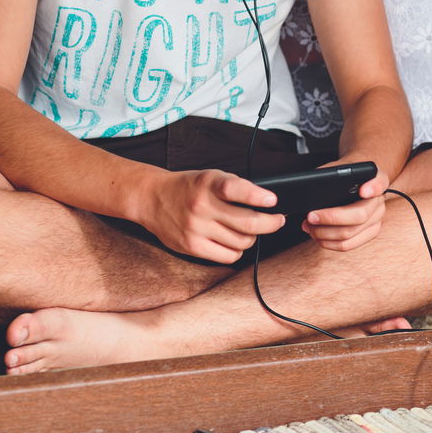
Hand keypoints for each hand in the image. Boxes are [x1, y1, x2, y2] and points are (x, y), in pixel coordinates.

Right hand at [141, 168, 285, 263]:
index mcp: (208, 184)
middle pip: (246, 222)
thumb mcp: (210, 177)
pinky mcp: (192, 247)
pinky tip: (235, 241)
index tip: (272, 201)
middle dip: (270, 223)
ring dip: (252, 237)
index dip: (257, 196)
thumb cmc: (188, 187)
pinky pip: (227, 256)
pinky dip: (237, 250)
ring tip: (250, 230)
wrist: (153, 198)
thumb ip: (233, 187)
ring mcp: (196, 228)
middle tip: (278, 220)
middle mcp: (202, 206)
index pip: (235, 189)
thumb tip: (265, 203)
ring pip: (241, 242)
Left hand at [300, 161, 388, 250]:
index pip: (379, 183)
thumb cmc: (349, 174)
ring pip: (351, 234)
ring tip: (309, 226)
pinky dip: (329, 242)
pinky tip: (317, 235)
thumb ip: (333, 171)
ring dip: (324, 233)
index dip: (373, 188)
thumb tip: (313, 181)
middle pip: (359, 215)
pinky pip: (349, 245)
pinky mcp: (369, 234)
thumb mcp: (343, 166)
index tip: (363, 191)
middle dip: (331, 218)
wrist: (362, 182)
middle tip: (311, 216)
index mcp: (376, 180)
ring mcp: (376, 220)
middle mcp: (379, 202)